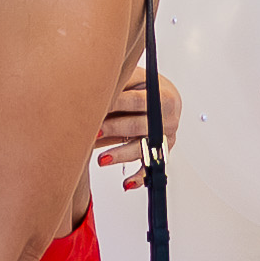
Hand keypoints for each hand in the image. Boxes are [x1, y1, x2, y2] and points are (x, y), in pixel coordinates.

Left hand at [95, 52, 180, 187]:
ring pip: (143, 148)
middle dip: (114, 129)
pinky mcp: (161, 152)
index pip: (136, 100)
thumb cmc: (144, 87)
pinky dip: (139, 177)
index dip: (116, 104)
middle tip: (93, 133)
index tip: (95, 107)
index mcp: (163, 96)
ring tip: (102, 159)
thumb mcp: (134, 77)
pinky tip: (126, 183)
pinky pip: (151, 168)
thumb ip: (120, 81)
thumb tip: (91, 83)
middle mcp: (168, 118)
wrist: (162, 95)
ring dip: (121, 155)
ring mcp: (165, 137)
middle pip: (138, 126)